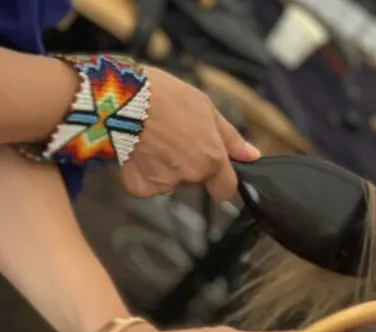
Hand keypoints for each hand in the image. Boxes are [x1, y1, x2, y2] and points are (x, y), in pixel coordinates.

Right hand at [120, 66, 259, 201]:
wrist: (116, 97)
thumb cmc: (160, 95)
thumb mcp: (203, 106)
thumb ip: (229, 136)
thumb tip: (252, 155)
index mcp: (212, 158)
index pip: (226, 187)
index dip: (220, 180)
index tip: (212, 171)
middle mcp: (192, 175)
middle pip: (194, 180)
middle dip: (185, 165)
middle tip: (168, 136)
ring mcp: (166, 183)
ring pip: (168, 181)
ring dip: (161, 166)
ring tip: (147, 136)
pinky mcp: (140, 187)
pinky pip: (143, 185)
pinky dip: (137, 172)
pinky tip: (131, 149)